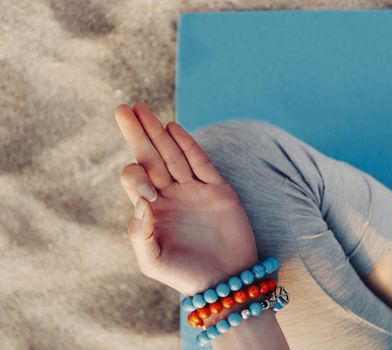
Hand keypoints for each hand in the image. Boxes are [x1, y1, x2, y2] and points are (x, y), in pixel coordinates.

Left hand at [115, 103, 257, 295]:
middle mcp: (171, 195)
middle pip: (150, 158)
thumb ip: (140, 234)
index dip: (135, 175)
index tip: (145, 188)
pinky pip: (200, 162)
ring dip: (158, 132)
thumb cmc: (184, 274)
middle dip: (137, 134)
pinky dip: (187, 145)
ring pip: (173, 154)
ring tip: (142, 111)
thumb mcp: (153, 261)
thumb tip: (140, 201)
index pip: (136, 180)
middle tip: (123, 109)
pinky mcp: (217, 190)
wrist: (225, 281)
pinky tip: (172, 128)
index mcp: (152, 210)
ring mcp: (194, 190)